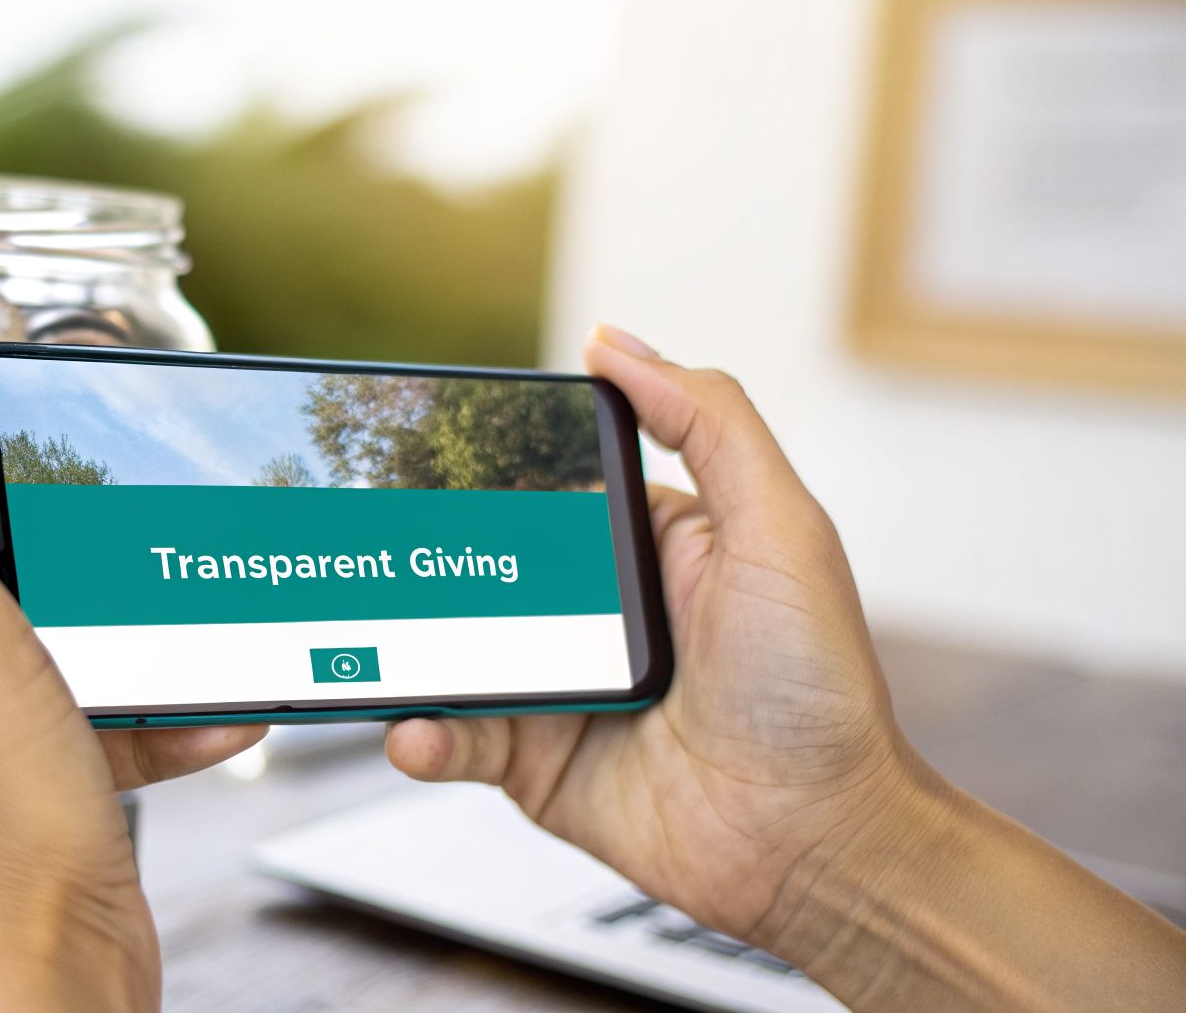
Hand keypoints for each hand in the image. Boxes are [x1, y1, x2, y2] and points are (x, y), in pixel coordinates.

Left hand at [0, 384, 264, 1011]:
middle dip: (65, 569)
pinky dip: (130, 713)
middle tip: (126, 555)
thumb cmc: (2, 842)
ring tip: (178, 645)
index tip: (49, 445)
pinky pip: (63, 718)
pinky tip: (196, 716)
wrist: (54, 985)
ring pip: (32, 648)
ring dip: (115, 645)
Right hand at [386, 327, 1185, 1010]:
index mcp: (651, 545)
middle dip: (426, 555)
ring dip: (409, 647)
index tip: (427, 444)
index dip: (492, 466)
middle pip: (485, 567)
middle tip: (370, 543)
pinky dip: (424, 735)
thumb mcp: (779, 527)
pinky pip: (459, 739)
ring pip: (454, 652)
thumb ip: (707, 422)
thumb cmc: (816, 689)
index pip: (550, 485)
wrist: (812, 842)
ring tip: (374, 639)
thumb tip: (617, 344)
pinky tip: (418, 729)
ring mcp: (561, 690)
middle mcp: (598, 615)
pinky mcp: (535, 766)